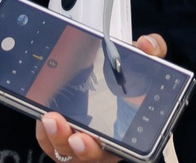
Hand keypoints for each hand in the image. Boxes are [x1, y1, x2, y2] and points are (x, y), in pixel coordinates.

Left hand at [32, 34, 167, 160]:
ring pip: (63, 149)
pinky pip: (49, 140)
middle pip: (82, 154)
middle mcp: (100, 145)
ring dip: (54, 136)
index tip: (84, 139)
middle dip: (69, 142)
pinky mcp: (63, 137)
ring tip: (48, 117)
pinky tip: (42, 113)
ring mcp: (80, 143)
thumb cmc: (130, 80)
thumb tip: (146, 44)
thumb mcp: (145, 61)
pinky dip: (44, 131)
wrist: (115, 82)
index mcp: (124, 135)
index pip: (109, 151)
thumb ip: (153, 50)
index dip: (93, 148)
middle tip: (60, 125)